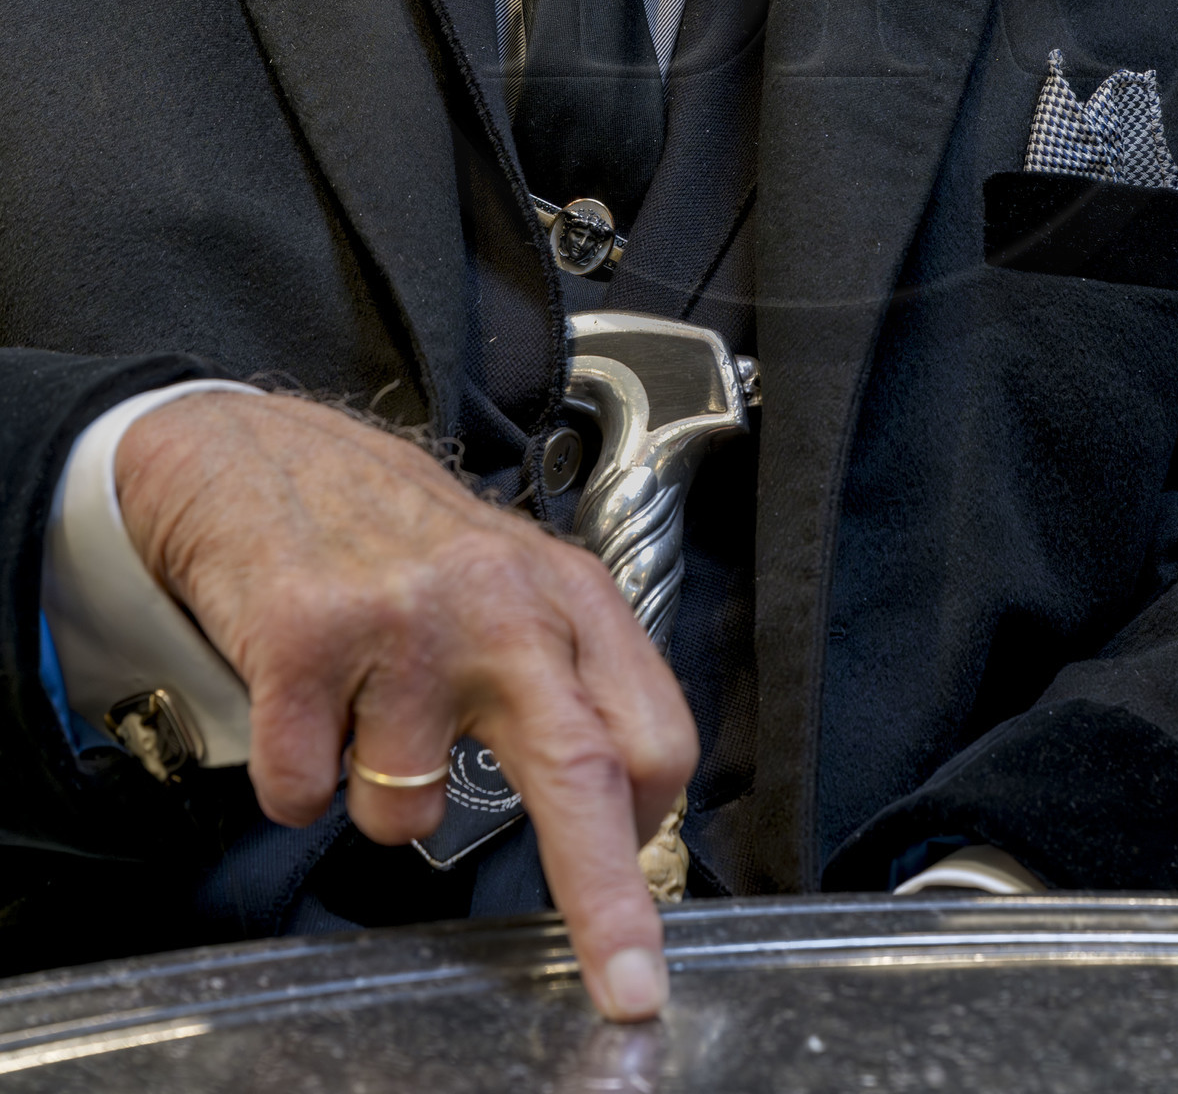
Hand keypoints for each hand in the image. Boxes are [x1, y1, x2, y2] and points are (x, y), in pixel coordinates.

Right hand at [116, 390, 694, 1019]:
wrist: (262, 457)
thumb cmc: (396, 538)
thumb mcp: (515, 583)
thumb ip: (570, 681)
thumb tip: (624, 819)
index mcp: (569, 596)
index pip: (653, 732)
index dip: (645, 830)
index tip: (640, 904)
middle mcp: (502, 603)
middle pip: (579, 770)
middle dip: (607, 898)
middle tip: (627, 983)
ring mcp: (405, 620)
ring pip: (411, 815)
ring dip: (378, 795)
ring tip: (364, 703)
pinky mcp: (308, 639)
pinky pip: (308, 795)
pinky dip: (296, 778)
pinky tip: (303, 698)